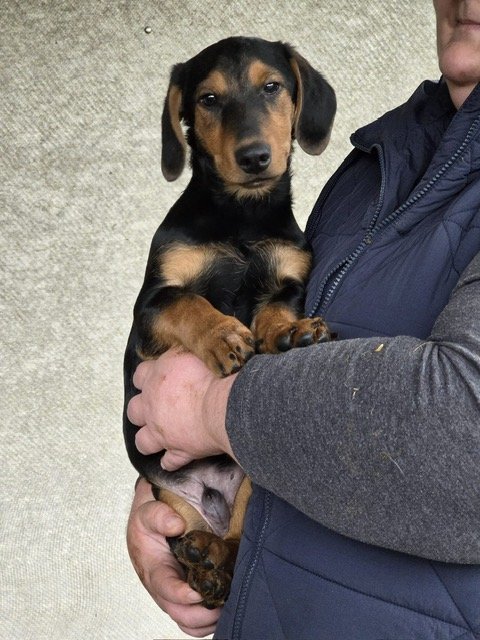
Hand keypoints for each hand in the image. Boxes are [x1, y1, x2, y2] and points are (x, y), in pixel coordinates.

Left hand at [127, 348, 236, 470]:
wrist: (225, 406)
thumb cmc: (215, 376)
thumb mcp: (196, 353)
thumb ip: (185, 354)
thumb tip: (188, 350)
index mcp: (156, 376)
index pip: (140, 375)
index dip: (147, 378)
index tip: (157, 379)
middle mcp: (152, 405)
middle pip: (134, 410)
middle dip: (142, 410)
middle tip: (156, 409)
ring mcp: (161, 431)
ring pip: (142, 440)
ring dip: (149, 439)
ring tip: (159, 438)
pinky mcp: (177, 451)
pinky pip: (169, 462)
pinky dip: (171, 461)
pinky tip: (176, 459)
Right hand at [127, 478, 220, 636]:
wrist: (148, 527)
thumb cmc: (149, 522)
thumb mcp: (148, 512)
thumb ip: (159, 516)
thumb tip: (177, 525)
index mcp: (154, 570)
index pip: (166, 589)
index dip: (183, 595)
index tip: (199, 592)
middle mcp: (163, 590)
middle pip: (180, 614)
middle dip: (202, 614)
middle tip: (224, 600)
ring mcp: (174, 597)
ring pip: (189, 623)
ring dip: (208, 621)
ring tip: (227, 605)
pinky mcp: (184, 598)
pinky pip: (195, 621)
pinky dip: (209, 622)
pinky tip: (223, 606)